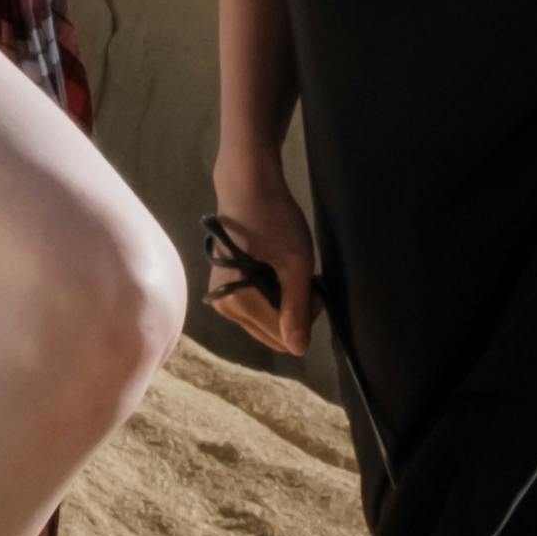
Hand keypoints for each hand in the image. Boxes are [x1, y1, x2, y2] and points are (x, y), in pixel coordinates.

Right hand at [203, 162, 318, 352]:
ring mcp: (222, 300)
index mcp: (238, 303)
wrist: (246, 185)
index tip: (314, 284)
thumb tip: (298, 350)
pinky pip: (258, 308)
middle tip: (305, 276)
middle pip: (274, 334)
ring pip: (267, 322)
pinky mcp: (225, 289)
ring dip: (285, 303)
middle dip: (295, 311)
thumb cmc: (273, 218)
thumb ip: (297, 308)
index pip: (285, 337)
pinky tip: (275, 268)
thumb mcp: (295, 262)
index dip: (307, 314)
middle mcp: (224, 309)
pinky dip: (273, 295)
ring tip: (289, 269)